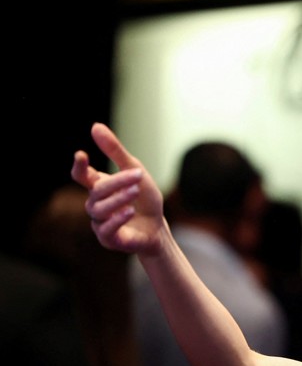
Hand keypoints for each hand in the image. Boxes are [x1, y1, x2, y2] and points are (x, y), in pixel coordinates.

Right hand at [70, 123, 165, 255]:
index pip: (81, 176)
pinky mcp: (108, 239)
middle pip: (97, 191)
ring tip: (136, 191)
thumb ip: (116, 152)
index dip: (79, 167)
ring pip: (99, 209)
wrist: (157, 229)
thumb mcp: (135, 172)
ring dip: (119, 199)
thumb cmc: (145, 200)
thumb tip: (95, 126)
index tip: (81, 155)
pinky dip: (117, 219)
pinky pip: (105, 229)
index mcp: (99, 187)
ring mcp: (99, 222)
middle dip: (117, 182)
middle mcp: (96, 204)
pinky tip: (130, 211)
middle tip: (138, 175)